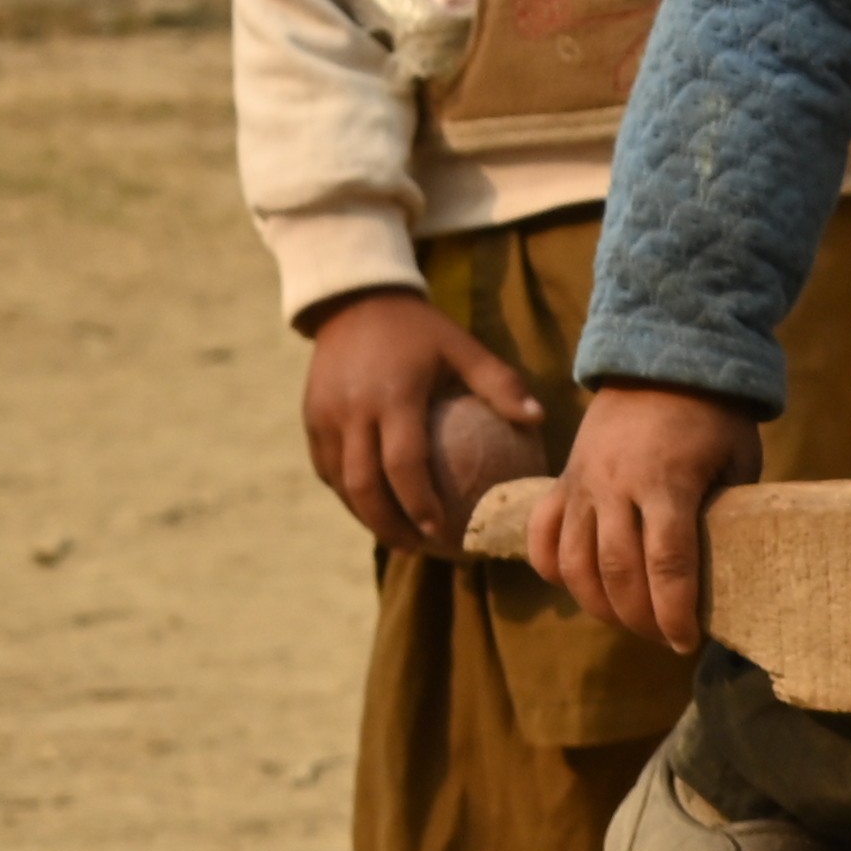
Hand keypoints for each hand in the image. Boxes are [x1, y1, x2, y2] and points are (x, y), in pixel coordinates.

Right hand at [296, 291, 553, 559]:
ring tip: (401, 539)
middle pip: (365, 486)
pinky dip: (350, 495)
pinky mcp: (310, 420)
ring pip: (342, 484)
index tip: (444, 533)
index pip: (404, 464)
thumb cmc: (421, 331)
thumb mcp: (463, 347)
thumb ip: (499, 383)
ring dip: (368, 517)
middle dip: (391, 526)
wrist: (356, 302)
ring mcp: (325, 418)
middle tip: (421, 548)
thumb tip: (539, 419)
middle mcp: (353, 411)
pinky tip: (376, 510)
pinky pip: (328, 470)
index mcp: (394, 396)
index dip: (421, 504)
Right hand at [534, 383, 762, 651]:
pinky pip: (543, 536)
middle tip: (662, 637)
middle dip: (640, 618)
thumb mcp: (738, 459)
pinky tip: (576, 588)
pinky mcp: (562, 481)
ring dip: (598, 605)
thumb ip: (729, 510)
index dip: (675, 612)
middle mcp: (617, 487)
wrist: (662, 359)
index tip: (686, 642)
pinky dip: (552, 569)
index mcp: (668, 482)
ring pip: (574, 564)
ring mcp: (582, 485)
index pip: (668, 565)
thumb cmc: (713, 415)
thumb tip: (726, 566)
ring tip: (626, 621)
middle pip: (618, 573)